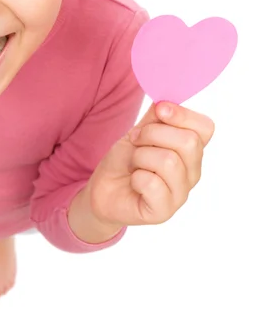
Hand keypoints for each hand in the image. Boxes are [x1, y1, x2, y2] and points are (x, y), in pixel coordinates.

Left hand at [86, 102, 214, 225]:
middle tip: (136, 141)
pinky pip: (153, 184)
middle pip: (188, 141)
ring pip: (169, 161)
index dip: (182, 114)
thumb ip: (156, 116)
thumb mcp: (139, 131)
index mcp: (191, 151)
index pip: (205, 127)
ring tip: (135, 164)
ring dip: (141, 156)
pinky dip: (136, 178)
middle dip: (153, 133)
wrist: (104, 188)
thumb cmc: (125, 161)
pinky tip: (135, 182)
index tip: (159, 110)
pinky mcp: (163, 211)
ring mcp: (180, 194)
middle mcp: (192, 172)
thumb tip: (167, 98)